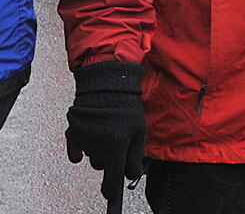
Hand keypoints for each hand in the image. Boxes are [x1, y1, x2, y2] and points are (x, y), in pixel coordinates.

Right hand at [66, 62, 145, 210]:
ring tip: (107, 128)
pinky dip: (82, 147)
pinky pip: (77, 152)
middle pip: (102, 166)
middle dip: (110, 158)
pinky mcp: (72, 134)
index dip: (111, 191)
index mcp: (117, 146)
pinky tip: (91, 133)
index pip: (112, 179)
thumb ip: (136, 155)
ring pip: (91, 157)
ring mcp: (84, 141)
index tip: (110, 195)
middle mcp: (98, 146)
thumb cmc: (127, 106)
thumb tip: (130, 176)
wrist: (107, 83)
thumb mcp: (139, 128)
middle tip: (117, 138)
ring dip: (98, 149)